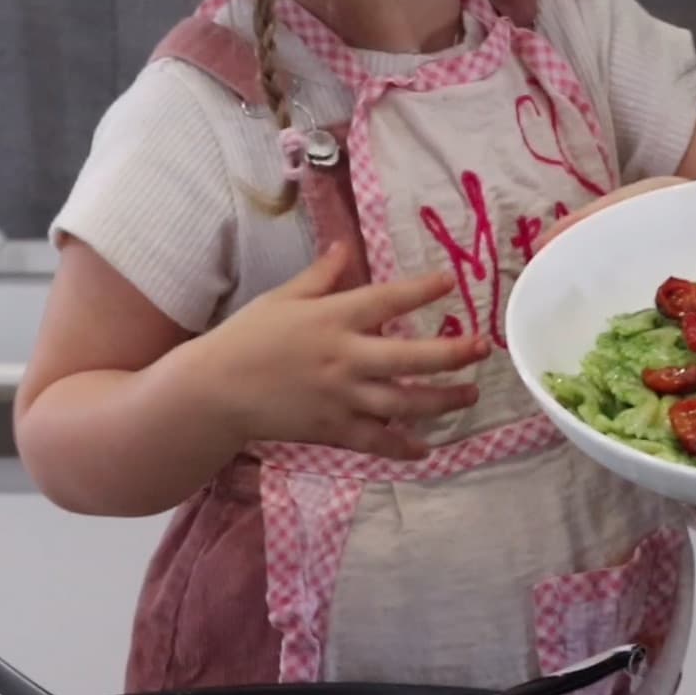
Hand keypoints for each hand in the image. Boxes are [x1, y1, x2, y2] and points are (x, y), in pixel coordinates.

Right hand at [192, 243, 489, 457]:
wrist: (213, 392)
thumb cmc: (246, 338)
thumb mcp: (281, 298)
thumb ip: (320, 276)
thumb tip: (346, 247)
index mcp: (332, 319)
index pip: (386, 300)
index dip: (421, 291)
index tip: (449, 284)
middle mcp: (344, 358)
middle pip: (411, 357)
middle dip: (453, 354)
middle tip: (482, 348)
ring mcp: (341, 397)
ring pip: (405, 402)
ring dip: (443, 401)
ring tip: (471, 395)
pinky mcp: (333, 429)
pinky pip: (377, 441)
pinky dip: (403, 446)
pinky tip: (427, 448)